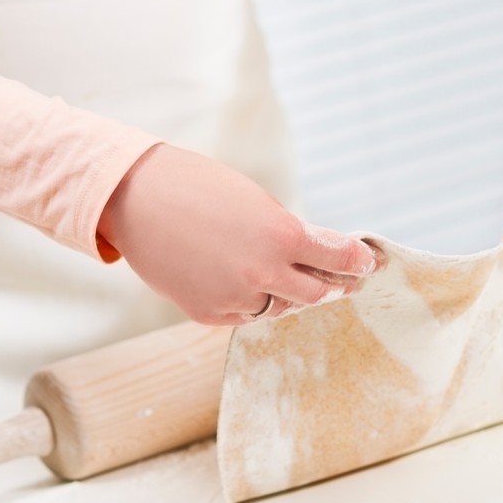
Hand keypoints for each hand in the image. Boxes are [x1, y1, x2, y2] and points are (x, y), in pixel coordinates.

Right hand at [98, 143, 377, 324]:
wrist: (135, 199)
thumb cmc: (197, 187)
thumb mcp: (257, 202)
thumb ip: (290, 232)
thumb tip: (320, 251)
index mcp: (282, 237)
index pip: (338, 258)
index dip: (357, 263)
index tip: (367, 264)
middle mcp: (263, 273)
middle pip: (316, 293)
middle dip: (333, 286)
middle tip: (345, 284)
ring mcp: (235, 298)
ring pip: (280, 309)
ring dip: (290, 296)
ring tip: (293, 283)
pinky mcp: (208, 313)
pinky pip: (244, 315)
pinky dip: (252, 303)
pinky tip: (250, 287)